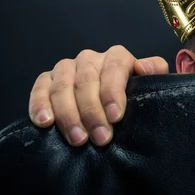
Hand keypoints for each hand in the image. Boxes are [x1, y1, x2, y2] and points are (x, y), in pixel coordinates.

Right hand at [28, 45, 168, 145]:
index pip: (114, 68)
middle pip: (86, 81)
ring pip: (62, 86)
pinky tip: (45, 123)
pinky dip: (39, 105)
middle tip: (101, 138)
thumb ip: (154, 71)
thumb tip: (144, 68)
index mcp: (116, 56)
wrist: (115, 104)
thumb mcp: (149, 84)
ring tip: (78, 139)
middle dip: (93, 112)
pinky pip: (39, 88)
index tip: (116, 117)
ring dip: (68, 115)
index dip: (113, 92)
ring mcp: (67, 68)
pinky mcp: (48, 80)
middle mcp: (90, 59)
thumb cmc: (134, 95)